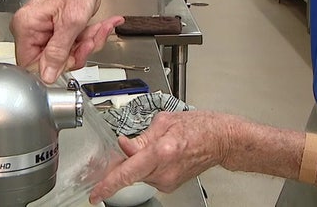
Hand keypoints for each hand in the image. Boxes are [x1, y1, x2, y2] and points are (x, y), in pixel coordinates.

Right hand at [11, 0, 123, 82]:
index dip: (54, 66)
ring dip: (88, 42)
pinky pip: (74, 44)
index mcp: (26, 27)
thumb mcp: (71, 21)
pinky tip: (100, 26)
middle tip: (90, 38)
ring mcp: (46, 30)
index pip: (31, 64)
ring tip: (99, 27)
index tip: (72, 57)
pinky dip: (90, 36)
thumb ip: (58, 51)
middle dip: (78, 51)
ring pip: (67, 53)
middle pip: (52, 61)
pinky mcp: (59, 29)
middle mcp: (32, 29)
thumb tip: (47, 75)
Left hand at [89, 111, 239, 202]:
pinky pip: (149, 177)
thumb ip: (140, 137)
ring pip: (139, 175)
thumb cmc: (199, 127)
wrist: (220, 141)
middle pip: (131, 173)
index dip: (109, 184)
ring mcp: (168, 181)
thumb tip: (122, 145)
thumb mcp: (165, 122)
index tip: (96, 194)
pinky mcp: (170, 186)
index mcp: (162, 152)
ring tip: (159, 147)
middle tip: (131, 148)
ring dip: (139, 163)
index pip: (128, 173)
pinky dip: (149, 167)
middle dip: (126, 163)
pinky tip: (162, 155)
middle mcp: (164, 171)